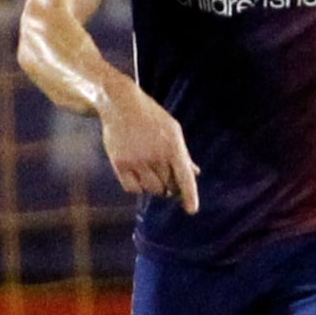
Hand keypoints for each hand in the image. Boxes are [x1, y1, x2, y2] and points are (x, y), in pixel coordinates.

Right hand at [100, 84, 199, 212]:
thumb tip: (195, 173)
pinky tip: (139, 176)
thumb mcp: (173, 131)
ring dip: (155, 187)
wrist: (121, 104)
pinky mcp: (120, 163)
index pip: (184, 176)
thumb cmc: (151, 117)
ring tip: (152, 174)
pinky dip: (138, 187)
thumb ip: (183, 154)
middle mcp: (155, 155)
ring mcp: (137, 160)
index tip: (191, 210)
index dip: (189, 195)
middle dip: (171, 187)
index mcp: (173, 145)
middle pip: (168, 186)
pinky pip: (133, 188)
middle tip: (168, 180)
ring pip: (151, 189)